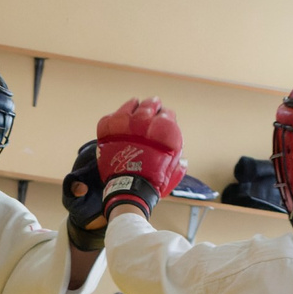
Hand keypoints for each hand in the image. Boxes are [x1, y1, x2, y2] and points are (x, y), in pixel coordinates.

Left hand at [92, 98, 183, 214]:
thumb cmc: (151, 183)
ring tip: (136, 104)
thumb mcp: (171, 175)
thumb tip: (182, 160)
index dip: (167, 116)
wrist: (128, 189)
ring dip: (136, 105)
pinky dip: (118, 115)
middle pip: (150, 105)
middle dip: (154, 105)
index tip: (165, 117)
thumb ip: (178, 165)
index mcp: (164, 132)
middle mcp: (146, 124)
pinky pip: (114, 114)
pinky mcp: (110, 128)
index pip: (168, 114)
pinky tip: (122, 115)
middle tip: (154, 105)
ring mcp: (126, 124)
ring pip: (132, 106)